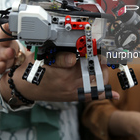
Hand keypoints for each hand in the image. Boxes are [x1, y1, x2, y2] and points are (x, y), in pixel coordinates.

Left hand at [0, 0, 18, 74]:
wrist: (7, 52)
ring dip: (8, 57)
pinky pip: (0, 68)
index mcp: (4, 34)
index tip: (9, 24)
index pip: (8, 29)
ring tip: (8, 55)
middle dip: (10, 46)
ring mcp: (7, 55)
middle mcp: (7, 44)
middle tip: (10, 48)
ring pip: (9, 57)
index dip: (9, 27)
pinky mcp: (3, 64)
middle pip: (10, 44)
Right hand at [1, 51, 118, 101]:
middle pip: (91, 67)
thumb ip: (58, 50)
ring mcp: (71, 90)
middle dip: (97, 58)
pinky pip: (92, 96)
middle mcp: (66, 80)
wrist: (25, 88)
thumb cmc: (32, 69)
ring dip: (101, 70)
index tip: (92, 43)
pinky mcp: (73, 96)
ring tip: (100, 63)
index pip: (74, 57)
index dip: (85, 49)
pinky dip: (104, 94)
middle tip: (99, 51)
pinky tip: (114, 94)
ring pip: (95, 80)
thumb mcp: (41, 54)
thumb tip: (75, 45)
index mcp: (57, 67)